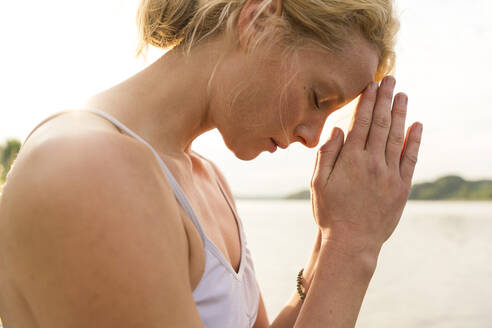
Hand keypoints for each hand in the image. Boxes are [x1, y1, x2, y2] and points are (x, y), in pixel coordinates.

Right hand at [310, 76, 422, 253]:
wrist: (352, 242)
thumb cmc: (330, 212)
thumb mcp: (318, 183)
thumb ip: (326, 155)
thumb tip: (337, 130)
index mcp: (350, 160)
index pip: (360, 123)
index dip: (367, 102)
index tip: (371, 85)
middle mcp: (372, 163)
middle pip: (380, 124)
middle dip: (385, 99)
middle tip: (390, 80)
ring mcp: (390, 174)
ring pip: (397, 137)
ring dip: (400, 114)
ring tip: (402, 95)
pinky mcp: (402, 187)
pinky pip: (411, 159)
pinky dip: (415, 140)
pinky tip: (417, 125)